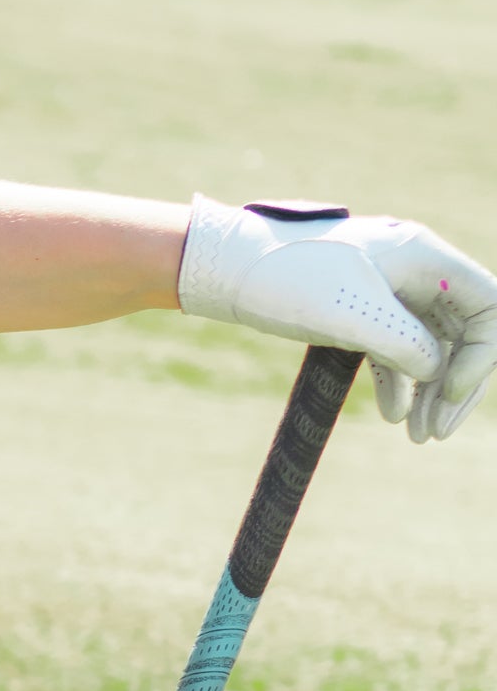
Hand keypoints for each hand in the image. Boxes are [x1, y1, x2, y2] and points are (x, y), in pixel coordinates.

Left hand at [179, 197, 496, 443]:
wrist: (220, 268)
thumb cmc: (286, 281)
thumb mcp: (357, 317)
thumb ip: (410, 345)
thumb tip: (438, 370)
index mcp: (422, 255)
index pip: (488, 306)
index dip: (483, 355)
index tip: (452, 393)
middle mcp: (411, 267)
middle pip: (463, 331)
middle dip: (456, 384)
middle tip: (438, 432)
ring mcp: (385, 288)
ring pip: (429, 344)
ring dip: (430, 390)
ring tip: (419, 436)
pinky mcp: (357, 307)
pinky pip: (395, 347)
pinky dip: (399, 381)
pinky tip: (395, 416)